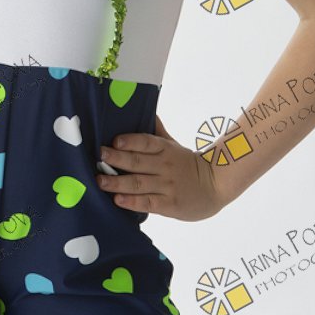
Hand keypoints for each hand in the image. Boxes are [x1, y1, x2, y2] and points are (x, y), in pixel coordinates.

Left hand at [95, 114, 225, 221]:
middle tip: (99, 156)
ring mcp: (166, 186)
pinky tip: (117, 199)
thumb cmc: (187, 164)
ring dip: (117, 182)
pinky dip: (132, 202)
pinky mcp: (168, 205)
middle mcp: (164, 166)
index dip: (131, 140)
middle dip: (117, 159)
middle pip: (138, 161)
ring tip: (100, 181)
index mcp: (165, 149)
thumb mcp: (173, 145)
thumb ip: (157, 131)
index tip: (115, 141)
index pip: (147, 142)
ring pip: (139, 183)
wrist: (215, 186)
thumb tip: (145, 110)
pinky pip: (147, 203)